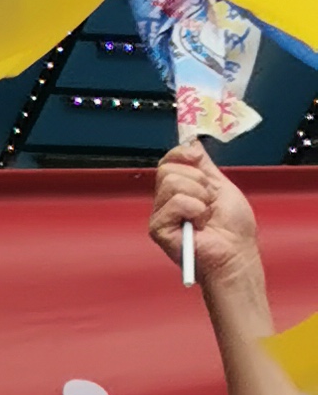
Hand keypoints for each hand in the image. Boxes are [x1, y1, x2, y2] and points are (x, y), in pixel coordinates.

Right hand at [151, 141, 262, 300]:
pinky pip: (175, 202)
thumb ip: (204, 164)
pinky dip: (194, 210)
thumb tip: (192, 142)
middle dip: (198, 181)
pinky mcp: (158, 228)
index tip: (196, 156)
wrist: (236, 252)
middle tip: (209, 200)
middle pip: (168, 169)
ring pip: (172, 183)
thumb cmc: (233, 227)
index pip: (168, 160)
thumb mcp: (221, 184)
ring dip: (199, 197)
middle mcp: (166, 201)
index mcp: (179, 189)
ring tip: (205, 215)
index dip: (181, 154)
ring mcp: (160, 215)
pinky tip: (198, 225)